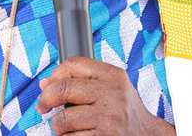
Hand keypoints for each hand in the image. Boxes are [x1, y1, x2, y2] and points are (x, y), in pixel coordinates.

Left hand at [36, 56, 175, 134]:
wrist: (147, 135)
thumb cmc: (124, 111)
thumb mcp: (110, 87)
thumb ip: (80, 81)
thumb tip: (45, 84)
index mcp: (113, 75)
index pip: (73, 64)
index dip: (55, 75)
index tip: (49, 86)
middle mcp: (112, 94)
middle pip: (63, 88)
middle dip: (46, 99)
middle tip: (44, 107)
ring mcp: (108, 118)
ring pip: (62, 119)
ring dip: (59, 126)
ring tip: (70, 127)